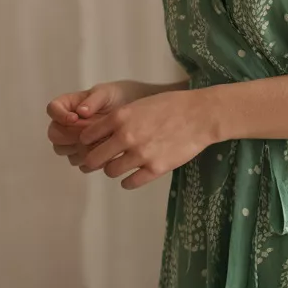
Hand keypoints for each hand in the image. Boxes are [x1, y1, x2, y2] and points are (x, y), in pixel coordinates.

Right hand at [46, 80, 151, 167]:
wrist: (134, 113)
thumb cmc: (117, 97)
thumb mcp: (107, 93)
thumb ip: (93, 100)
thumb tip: (80, 111)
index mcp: (68, 105)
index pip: (52, 109)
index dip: (59, 116)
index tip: (74, 118)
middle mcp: (66, 124)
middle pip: (55, 134)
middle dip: (70, 136)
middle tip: (87, 135)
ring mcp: (73, 141)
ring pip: (64, 151)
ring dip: (80, 149)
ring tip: (100, 142)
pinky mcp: (84, 154)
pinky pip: (78, 162)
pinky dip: (89, 160)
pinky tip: (104, 153)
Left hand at [77, 88, 215, 189]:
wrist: (200, 115)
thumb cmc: (172, 105)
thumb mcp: (139, 104)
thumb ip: (119, 118)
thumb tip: (101, 132)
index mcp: (120, 117)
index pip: (87, 135)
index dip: (86, 142)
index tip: (91, 145)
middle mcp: (126, 136)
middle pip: (93, 158)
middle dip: (92, 161)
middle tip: (96, 162)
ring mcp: (140, 154)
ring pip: (111, 171)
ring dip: (112, 170)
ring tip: (119, 166)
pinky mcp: (155, 169)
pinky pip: (130, 183)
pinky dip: (127, 181)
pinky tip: (131, 176)